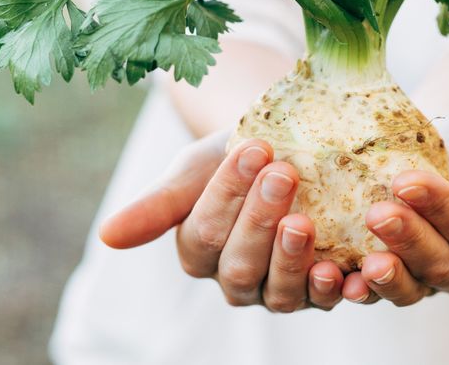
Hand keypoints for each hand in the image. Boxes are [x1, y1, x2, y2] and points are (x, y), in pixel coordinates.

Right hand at [97, 131, 344, 311]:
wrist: (290, 149)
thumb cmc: (235, 156)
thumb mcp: (195, 169)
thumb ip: (157, 204)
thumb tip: (105, 236)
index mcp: (198, 254)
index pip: (205, 232)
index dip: (228, 194)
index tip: (251, 148)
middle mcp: (235, 281)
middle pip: (240, 265)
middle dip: (260, 219)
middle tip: (283, 173)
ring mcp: (278, 292)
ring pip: (279, 292)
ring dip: (292, 259)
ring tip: (305, 221)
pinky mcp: (320, 293)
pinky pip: (326, 300)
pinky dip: (334, 288)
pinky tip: (343, 268)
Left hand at [339, 108, 448, 305]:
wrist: (438, 135)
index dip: (444, 211)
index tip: (410, 180)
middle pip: (440, 268)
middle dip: (408, 243)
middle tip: (375, 212)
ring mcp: (422, 274)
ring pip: (405, 287)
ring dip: (378, 275)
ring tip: (349, 257)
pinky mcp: (383, 269)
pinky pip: (367, 286)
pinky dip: (346, 283)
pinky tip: (323, 269)